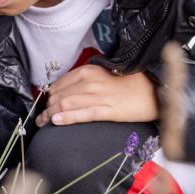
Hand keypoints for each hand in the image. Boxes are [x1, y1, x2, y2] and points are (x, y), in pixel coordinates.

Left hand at [35, 67, 158, 127]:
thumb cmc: (130, 83)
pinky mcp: (107, 110)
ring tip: (43, 123)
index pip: (60, 84)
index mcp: (89, 70)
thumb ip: (87, 80)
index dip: (50, 96)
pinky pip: (82, 114)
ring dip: (50, 115)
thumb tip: (68, 91)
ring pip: (67, 105)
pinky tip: (56, 121)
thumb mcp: (104, 75)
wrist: (154, 89)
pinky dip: (67, 117)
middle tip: (40, 118)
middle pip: (60, 95)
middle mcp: (90, 81)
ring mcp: (98, 95)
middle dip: (47, 108)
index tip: (45, 104)